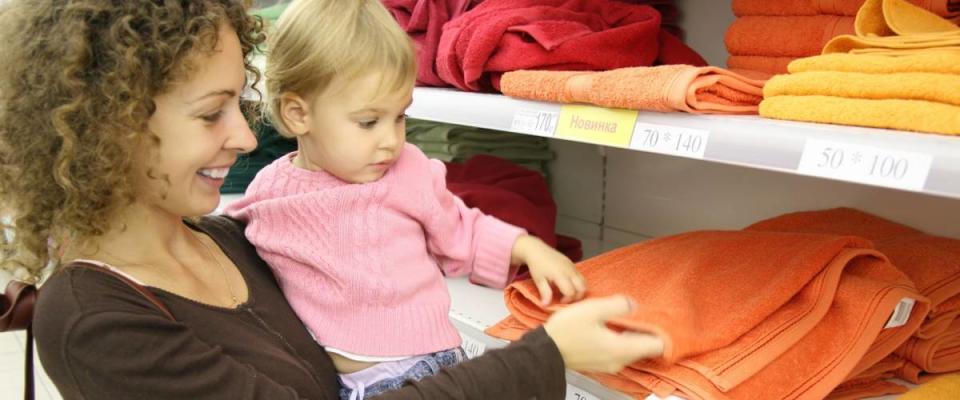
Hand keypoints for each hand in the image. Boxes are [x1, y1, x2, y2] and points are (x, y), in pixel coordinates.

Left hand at [511, 235, 584, 304]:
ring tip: (568, 293)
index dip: (567, 300)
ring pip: (584, 282)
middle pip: (582, 288)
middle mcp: (569, 270)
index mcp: (560, 275)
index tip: (560, 301)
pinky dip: (578, 284)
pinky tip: (567, 285)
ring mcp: (573, 266)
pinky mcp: (573, 264)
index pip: (571, 292)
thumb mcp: (539, 280)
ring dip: (579, 291)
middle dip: (577, 297)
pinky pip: (581, 276)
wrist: (537, 250)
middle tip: (566, 299)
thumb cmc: (537, 266)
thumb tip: (546, 306)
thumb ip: (545, 293)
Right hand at [543, 295, 663, 372]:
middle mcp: (619, 361)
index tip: (659, 319)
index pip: (657, 346)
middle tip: (643, 315)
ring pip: (632, 351)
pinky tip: (612, 329)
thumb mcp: (592, 309)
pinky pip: (620, 353)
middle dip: (647, 332)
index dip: (662, 332)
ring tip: (627, 319)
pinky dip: (622, 342)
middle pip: (645, 349)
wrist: (545, 350)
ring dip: (633, 337)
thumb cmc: (566, 331)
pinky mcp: (601, 364)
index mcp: (621, 348)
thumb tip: (633, 304)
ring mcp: (610, 364)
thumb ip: (617, 305)